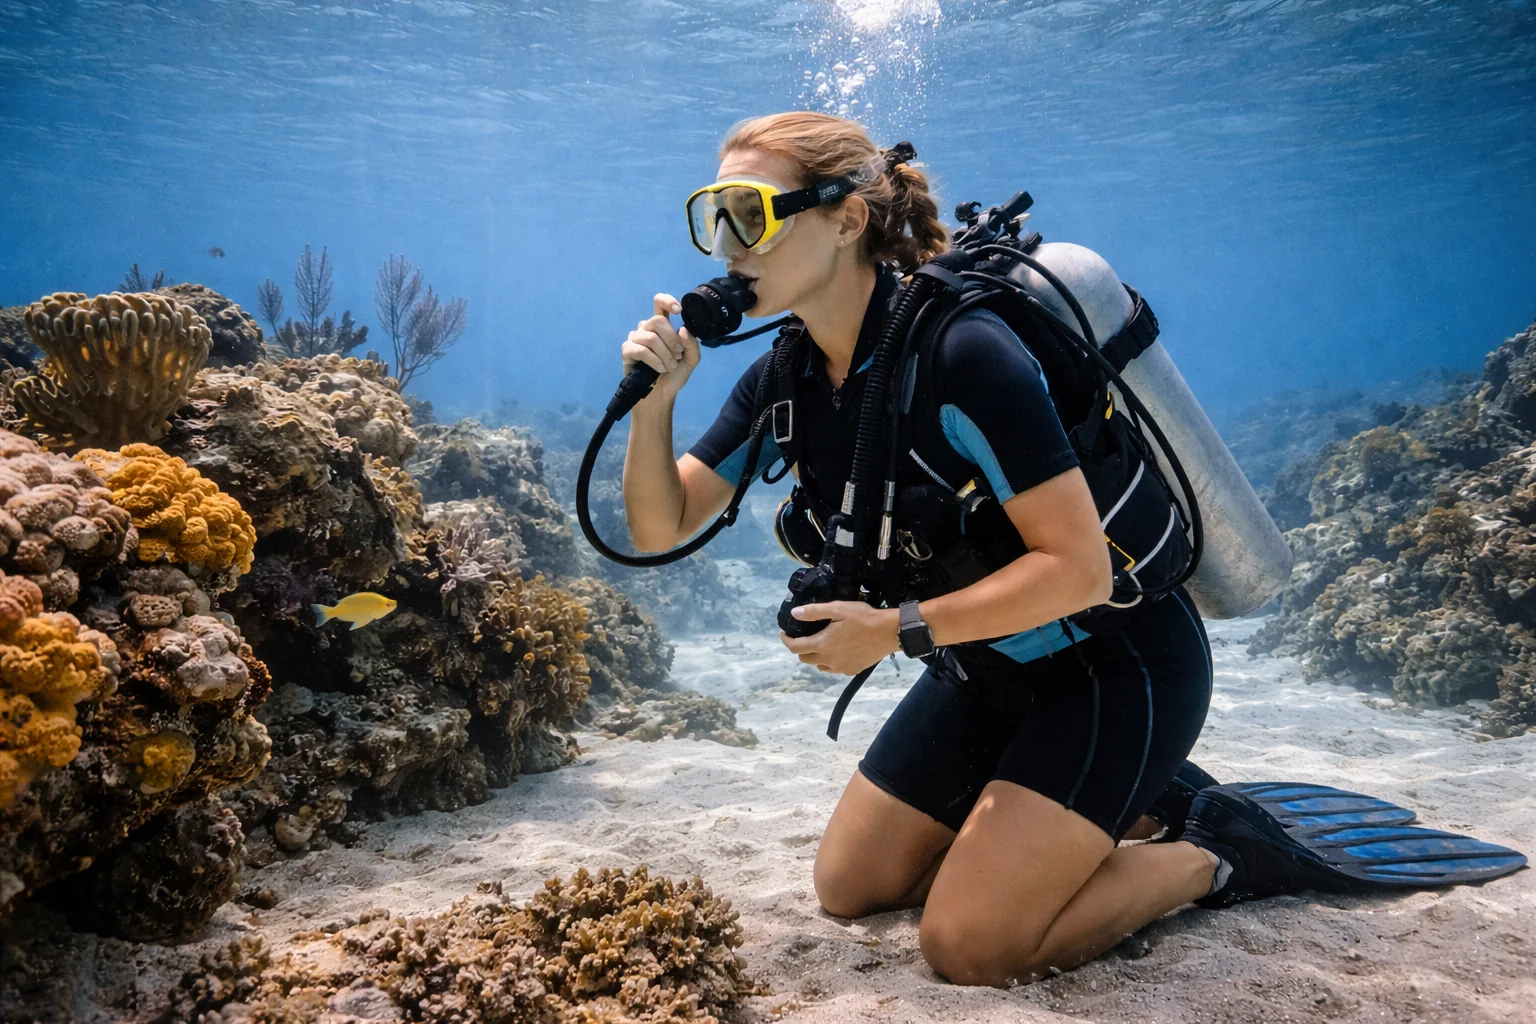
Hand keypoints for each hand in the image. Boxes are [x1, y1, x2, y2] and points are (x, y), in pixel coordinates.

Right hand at [621, 293, 701, 405]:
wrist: (662, 394)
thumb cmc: (675, 374)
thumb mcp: (691, 359)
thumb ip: (692, 344)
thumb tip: (682, 329)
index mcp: (662, 326)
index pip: (659, 303)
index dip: (667, 301)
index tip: (678, 311)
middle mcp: (647, 328)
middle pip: (657, 320)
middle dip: (671, 340)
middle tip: (678, 355)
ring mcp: (635, 338)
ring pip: (651, 337)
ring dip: (665, 354)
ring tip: (669, 366)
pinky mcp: (627, 351)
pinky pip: (640, 350)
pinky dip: (654, 361)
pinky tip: (659, 369)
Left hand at [779, 602, 900, 674]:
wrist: (888, 633)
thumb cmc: (863, 618)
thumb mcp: (837, 608)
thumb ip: (814, 612)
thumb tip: (794, 614)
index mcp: (822, 644)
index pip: (795, 647)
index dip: (786, 640)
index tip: (784, 633)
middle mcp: (828, 660)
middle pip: (805, 658)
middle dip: (800, 648)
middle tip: (805, 636)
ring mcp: (840, 668)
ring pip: (819, 665)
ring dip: (816, 656)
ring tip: (822, 643)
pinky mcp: (851, 671)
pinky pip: (834, 668)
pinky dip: (830, 661)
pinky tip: (838, 650)